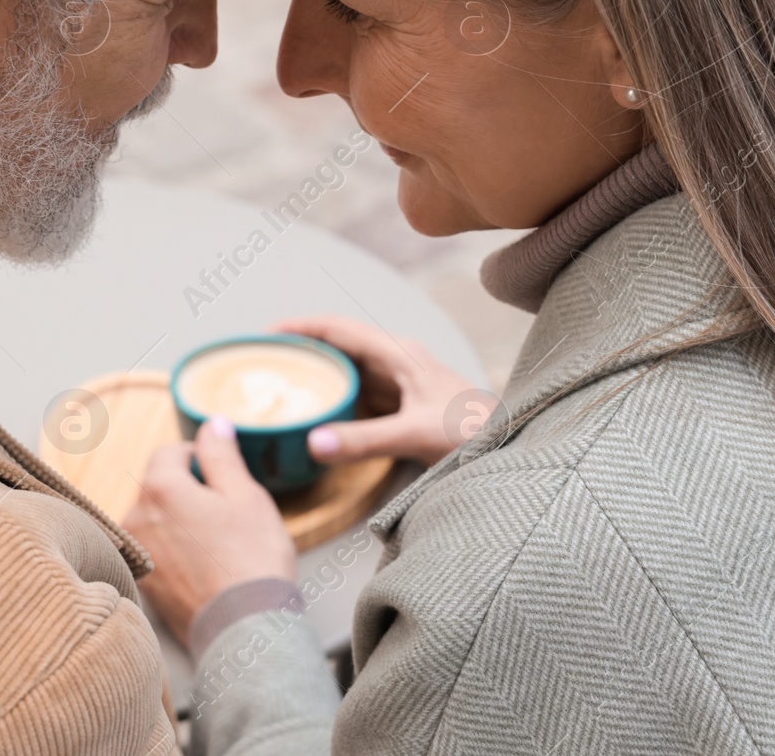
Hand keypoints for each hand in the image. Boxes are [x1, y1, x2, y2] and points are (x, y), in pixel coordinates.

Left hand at [122, 416, 295, 646]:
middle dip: (190, 492)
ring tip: (219, 546)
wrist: (244, 627)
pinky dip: (176, 553)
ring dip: (182, 523)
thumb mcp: (245, 494)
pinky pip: (157, 552)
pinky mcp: (143, 584)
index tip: (224, 478)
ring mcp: (137, 554)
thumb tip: (212, 425)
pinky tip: (205, 568)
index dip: (201, 458)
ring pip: (158, 520)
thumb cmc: (250, 558)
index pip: (171, 452)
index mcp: (159, 487)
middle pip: (161, 486)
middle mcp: (136, 518)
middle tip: (228, 516)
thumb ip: (221, 454)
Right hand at [272, 315, 498, 467]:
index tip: (264, 335)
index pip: (337, 328)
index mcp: (398, 353)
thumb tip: (313, 443)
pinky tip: (317, 417)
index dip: (299, 327)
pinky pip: (359, 396)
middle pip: (338, 346)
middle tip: (261, 364)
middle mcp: (397, 361)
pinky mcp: (404, 406)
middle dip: (301, 351)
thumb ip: (364, 440)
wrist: (513, 447)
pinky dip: (334, 401)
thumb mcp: (415, 434)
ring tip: (279, 388)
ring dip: (317, 376)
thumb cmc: (473, 432)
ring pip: (348, 371)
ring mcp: (400, 383)